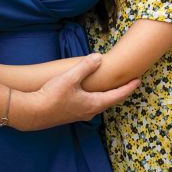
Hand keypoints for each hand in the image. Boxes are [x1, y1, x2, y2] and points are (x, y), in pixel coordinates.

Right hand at [12, 54, 138, 130]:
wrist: (33, 113)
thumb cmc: (52, 96)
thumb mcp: (70, 78)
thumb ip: (85, 67)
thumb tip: (98, 57)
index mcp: (93, 103)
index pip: (117, 96)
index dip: (128, 88)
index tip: (138, 81)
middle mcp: (89, 111)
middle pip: (109, 101)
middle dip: (118, 92)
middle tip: (127, 83)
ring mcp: (79, 114)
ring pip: (97, 104)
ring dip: (105, 95)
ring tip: (109, 87)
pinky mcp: (69, 114)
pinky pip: (87, 104)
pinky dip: (93, 97)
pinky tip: (86, 93)